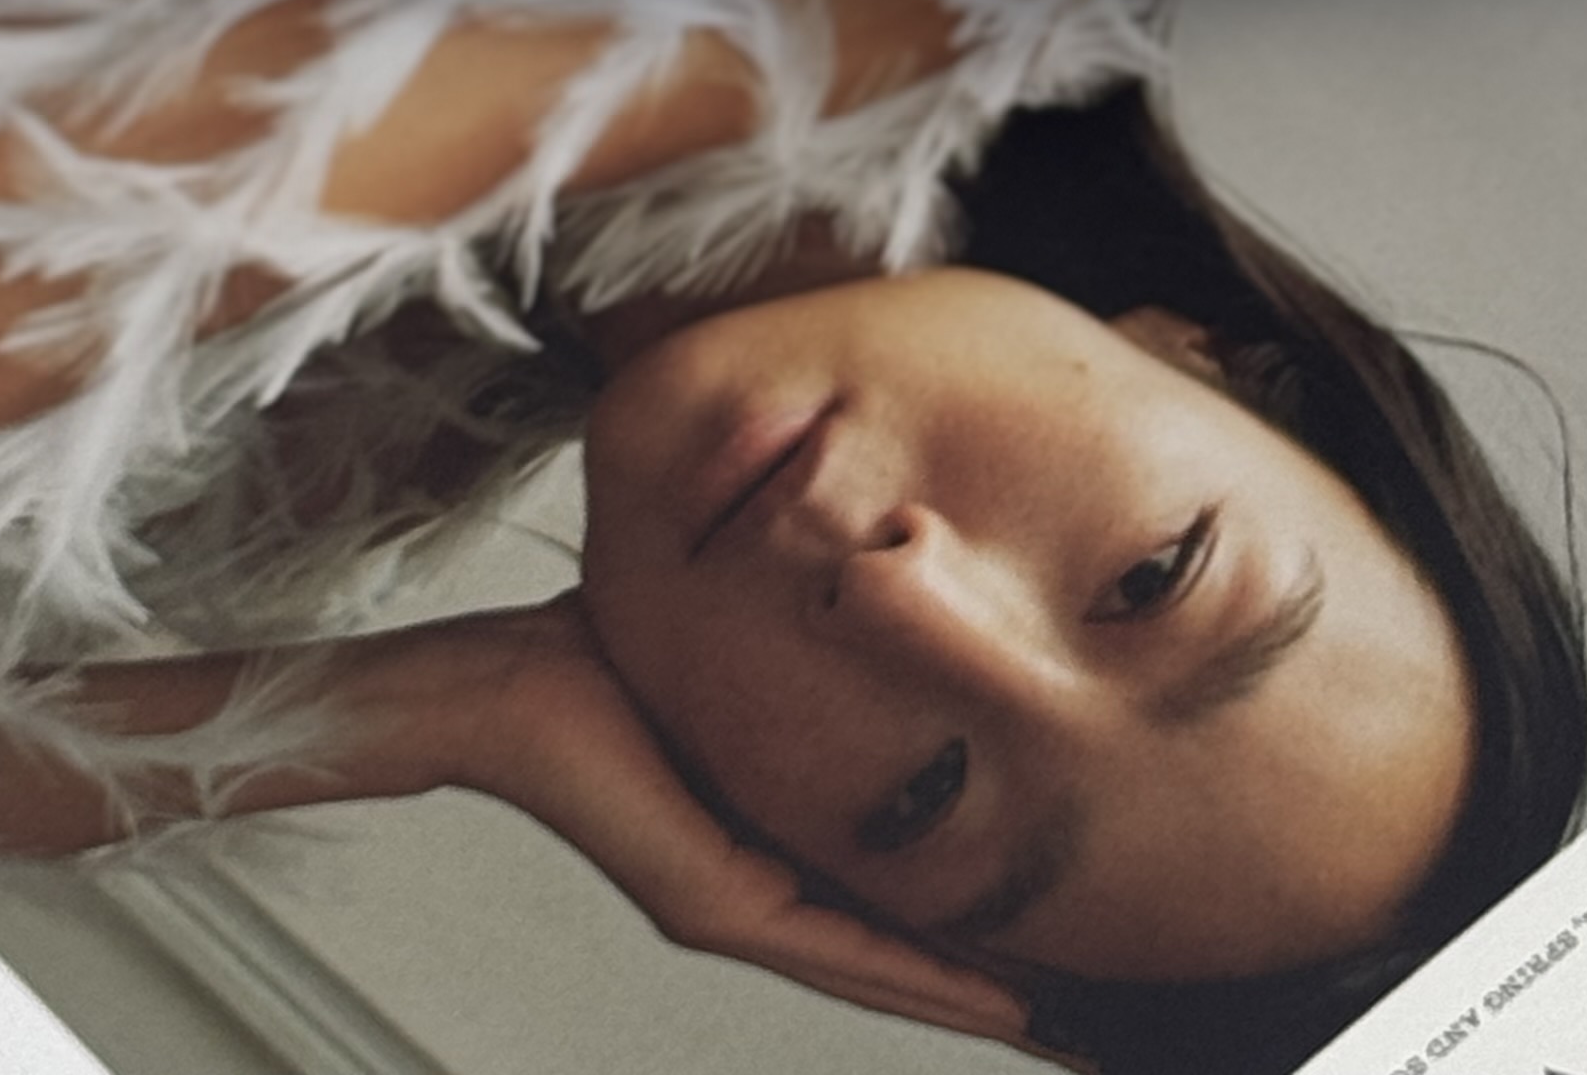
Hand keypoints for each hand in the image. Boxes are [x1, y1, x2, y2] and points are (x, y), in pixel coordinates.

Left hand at [447, 598, 1034, 1045]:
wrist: (500, 682)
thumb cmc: (594, 652)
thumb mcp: (735, 639)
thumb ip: (800, 635)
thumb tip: (872, 566)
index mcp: (761, 834)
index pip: (886, 886)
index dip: (968, 912)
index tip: (1052, 922)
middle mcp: (753, 889)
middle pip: (896, 949)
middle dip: (992, 974)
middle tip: (1085, 1011)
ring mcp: (734, 903)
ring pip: (879, 965)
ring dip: (970, 992)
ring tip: (1059, 1020)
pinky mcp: (714, 900)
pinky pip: (836, 947)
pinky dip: (914, 970)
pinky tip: (986, 993)